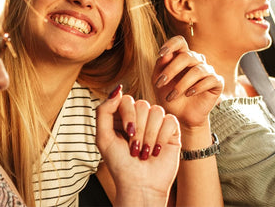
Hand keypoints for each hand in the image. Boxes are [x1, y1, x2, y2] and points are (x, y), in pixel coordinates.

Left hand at [96, 86, 180, 205]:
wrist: (140, 185)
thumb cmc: (120, 164)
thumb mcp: (103, 137)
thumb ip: (104, 111)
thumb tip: (118, 89)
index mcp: (122, 117)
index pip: (126, 99)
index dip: (128, 115)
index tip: (127, 134)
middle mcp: (140, 118)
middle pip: (142, 104)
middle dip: (139, 129)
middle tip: (135, 149)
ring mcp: (156, 123)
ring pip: (157, 111)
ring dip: (149, 136)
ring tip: (145, 152)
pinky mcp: (171, 131)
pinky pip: (170, 120)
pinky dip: (162, 137)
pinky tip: (157, 150)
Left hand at [153, 35, 223, 129]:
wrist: (181, 117)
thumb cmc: (169, 97)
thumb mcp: (159, 82)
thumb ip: (160, 67)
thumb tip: (164, 55)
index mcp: (182, 56)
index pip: (180, 42)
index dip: (171, 44)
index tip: (161, 54)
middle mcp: (197, 61)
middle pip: (187, 56)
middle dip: (172, 70)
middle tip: (160, 83)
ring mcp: (208, 71)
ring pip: (198, 70)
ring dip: (182, 84)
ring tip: (172, 96)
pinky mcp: (217, 82)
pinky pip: (210, 79)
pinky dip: (198, 87)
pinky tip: (188, 94)